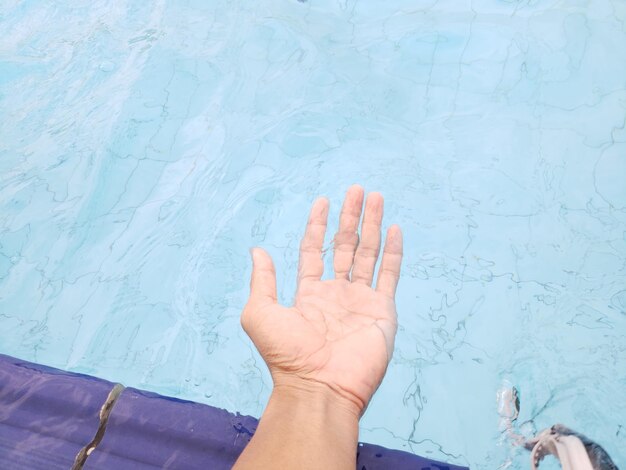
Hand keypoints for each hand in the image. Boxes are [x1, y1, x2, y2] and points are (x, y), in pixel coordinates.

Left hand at [241, 185, 402, 415]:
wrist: (320, 387)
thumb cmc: (286, 355)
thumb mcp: (260, 313)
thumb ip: (262, 280)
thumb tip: (257, 250)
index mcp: (309, 293)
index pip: (315, 250)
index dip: (318, 225)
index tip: (323, 200)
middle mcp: (336, 293)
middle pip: (344, 245)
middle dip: (349, 217)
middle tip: (355, 189)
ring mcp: (360, 300)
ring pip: (368, 253)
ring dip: (371, 224)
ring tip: (375, 197)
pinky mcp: (382, 310)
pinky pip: (389, 275)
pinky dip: (393, 252)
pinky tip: (394, 229)